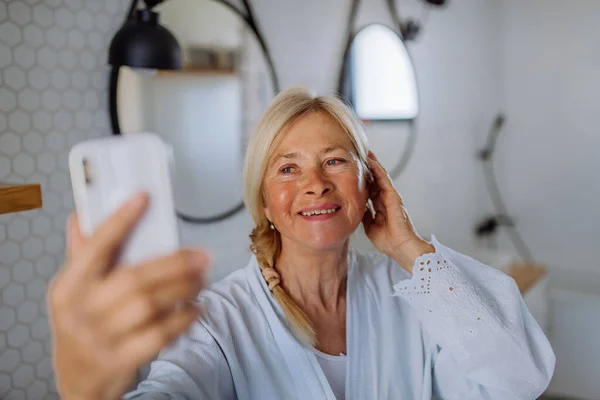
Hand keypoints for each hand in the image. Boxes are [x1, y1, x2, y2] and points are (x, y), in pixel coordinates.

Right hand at [48, 193, 209, 399]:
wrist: (79, 381)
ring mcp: (99, 338)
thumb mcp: (73, 292)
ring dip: (183, 288)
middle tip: (203, 256)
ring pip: (149, 305)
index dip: (119, 221)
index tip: (144, 198)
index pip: (94, 248)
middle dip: (174, 263)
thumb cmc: (82, 326)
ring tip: (203, 278)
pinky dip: (182, 320)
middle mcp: (81, 311)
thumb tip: (82, 216)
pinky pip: (158, 336)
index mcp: (68, 286)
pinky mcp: (120, 360)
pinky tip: (197, 309)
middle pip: (133, 278)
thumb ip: (82, 255)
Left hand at [362, 152, 433, 271]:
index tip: (355, 168)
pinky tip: (372, 163)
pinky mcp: (395, 198)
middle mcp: (387, 199)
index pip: (371, 188)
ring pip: (381, 177)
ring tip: (366, 152)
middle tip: (360, 153)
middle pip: (376, 179)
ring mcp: (392, 198)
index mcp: (381, 206)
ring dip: (374, 164)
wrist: (401, 249)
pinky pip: (386, 182)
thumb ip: (365, 215)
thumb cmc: (389, 241)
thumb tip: (357, 206)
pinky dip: (379, 171)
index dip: (363, 178)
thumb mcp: (370, 226)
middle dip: (369, 167)